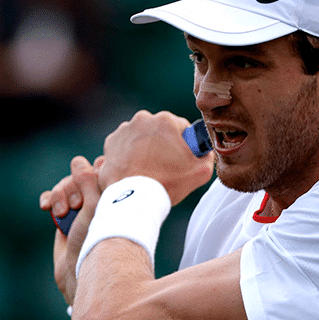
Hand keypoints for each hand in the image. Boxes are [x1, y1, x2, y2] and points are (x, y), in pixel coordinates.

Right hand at [40, 156, 103, 304]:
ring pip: (66, 184)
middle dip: (73, 187)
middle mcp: (99, 198)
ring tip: (62, 213)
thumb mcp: (96, 209)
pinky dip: (48, 198)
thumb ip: (89, 182)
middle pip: (80, 174)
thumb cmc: (97, 240)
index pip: (104, 167)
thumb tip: (79, 162)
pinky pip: (52, 196)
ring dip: (60, 194)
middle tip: (76, 207)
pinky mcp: (65, 214)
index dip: (94, 174)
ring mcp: (81, 206)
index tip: (91, 194)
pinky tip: (46, 208)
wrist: (80, 271)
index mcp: (117, 194)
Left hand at [99, 111, 213, 205]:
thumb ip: (207, 156)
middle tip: (165, 166)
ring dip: (145, 148)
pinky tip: (135, 170)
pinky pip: (124, 146)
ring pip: (141, 137)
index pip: (181, 127)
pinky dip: (129, 156)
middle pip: (159, 130)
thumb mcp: (201, 171)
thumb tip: (205, 152)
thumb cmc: (167, 184)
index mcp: (165, 121)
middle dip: (163, 144)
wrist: (134, 199)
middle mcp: (143, 120)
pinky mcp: (110, 143)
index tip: (181, 157)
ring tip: (149, 170)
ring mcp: (124, 131)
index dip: (184, 143)